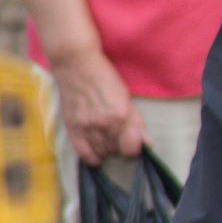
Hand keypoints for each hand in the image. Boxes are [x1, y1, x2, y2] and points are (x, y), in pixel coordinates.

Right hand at [50, 50, 144, 166]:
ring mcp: (86, 127)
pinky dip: (92, 157)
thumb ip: (137, 122)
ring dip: (107, 149)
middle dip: (121, 146)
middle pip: (117, 151)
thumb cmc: (104, 77)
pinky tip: (97, 152)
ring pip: (102, 153)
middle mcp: (104, 124)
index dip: (134, 148)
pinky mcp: (72, 128)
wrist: (76, 65)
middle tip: (119, 135)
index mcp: (122, 116)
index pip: (131, 148)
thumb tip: (148, 143)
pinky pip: (84, 154)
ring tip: (107, 138)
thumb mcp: (126, 97)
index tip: (133, 142)